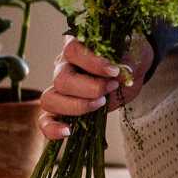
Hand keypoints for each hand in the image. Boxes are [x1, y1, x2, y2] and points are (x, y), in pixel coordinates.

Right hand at [38, 33, 154, 140]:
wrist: (132, 69)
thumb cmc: (128, 56)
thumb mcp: (131, 52)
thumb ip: (125, 60)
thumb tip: (121, 73)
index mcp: (78, 44)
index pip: (72, 50)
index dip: (92, 63)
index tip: (114, 71)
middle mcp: (64, 64)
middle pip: (62, 79)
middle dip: (90, 88)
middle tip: (111, 87)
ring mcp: (59, 87)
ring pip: (50, 99)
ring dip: (76, 106)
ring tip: (100, 103)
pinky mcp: (62, 108)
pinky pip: (45, 120)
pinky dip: (52, 128)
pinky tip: (68, 132)